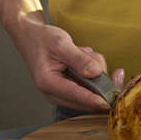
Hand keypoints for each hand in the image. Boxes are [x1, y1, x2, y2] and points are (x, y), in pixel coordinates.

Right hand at [4, 11, 125, 111]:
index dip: (93, 99)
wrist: (31, 37)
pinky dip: (91, 68)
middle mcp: (54, 93)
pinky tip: (80, 55)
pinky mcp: (70, 88)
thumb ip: (79, 59)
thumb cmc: (42, 39)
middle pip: (87, 96)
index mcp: (47, 83)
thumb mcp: (61, 44)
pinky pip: (90, 82)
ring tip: (79, 51)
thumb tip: (96, 73)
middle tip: (88, 53)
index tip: (108, 103)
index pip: (75, 95)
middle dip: (96, 75)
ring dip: (93, 68)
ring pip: (91, 88)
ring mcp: (62, 92)